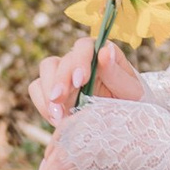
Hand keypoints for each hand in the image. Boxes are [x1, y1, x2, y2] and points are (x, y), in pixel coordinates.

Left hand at [26, 87, 169, 169]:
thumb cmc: (168, 145)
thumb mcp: (133, 141)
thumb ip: (110, 150)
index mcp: (100, 113)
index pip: (70, 136)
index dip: (56, 159)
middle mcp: (88, 118)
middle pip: (58, 147)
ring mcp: (85, 132)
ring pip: (56, 160)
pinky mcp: (84, 151)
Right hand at [27, 34, 145, 128]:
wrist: (123, 123)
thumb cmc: (132, 103)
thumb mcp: (132, 92)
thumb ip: (118, 75)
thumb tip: (104, 51)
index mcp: (100, 54)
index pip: (84, 46)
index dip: (79, 61)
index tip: (80, 81)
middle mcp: (80, 61)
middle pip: (61, 60)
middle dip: (59, 80)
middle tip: (60, 99)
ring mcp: (64, 74)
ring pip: (46, 70)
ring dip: (47, 92)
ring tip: (57, 115)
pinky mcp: (52, 90)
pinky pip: (37, 89)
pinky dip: (42, 104)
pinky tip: (56, 119)